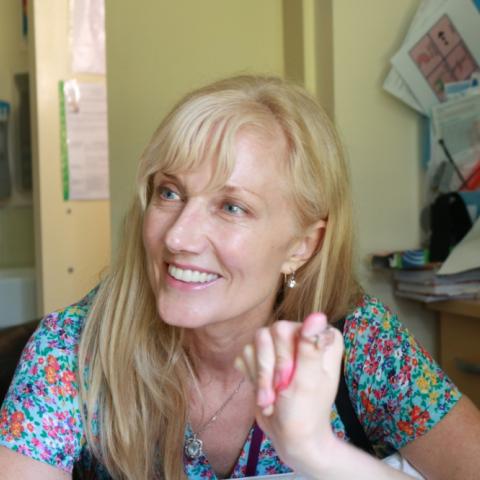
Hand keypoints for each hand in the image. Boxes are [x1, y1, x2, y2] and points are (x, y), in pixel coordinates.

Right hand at [235, 313, 343, 472]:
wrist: (289, 436)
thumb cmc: (305, 412)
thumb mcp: (308, 382)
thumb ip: (310, 348)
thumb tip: (318, 316)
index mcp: (322, 336)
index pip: (290, 328)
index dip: (284, 356)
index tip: (289, 380)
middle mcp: (302, 335)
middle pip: (269, 333)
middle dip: (269, 369)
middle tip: (279, 391)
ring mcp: (281, 345)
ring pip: (255, 342)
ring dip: (259, 377)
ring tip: (270, 397)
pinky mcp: (263, 355)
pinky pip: (245, 353)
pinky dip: (251, 377)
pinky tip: (264, 391)